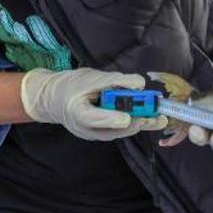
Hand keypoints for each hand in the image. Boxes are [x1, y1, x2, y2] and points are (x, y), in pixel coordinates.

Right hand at [21, 68, 166, 140]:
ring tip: (159, 119)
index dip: (112, 118)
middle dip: (136, 122)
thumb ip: (114, 81)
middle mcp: (85, 129)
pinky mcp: (99, 134)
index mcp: (77, 112)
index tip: (127, 118)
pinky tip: (147, 117)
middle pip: (112, 129)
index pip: (95, 118)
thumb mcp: (90, 77)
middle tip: (155, 118)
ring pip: (118, 132)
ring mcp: (92, 134)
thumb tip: (139, 84)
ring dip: (139, 124)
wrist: (53, 99)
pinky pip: (117, 130)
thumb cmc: (70, 85)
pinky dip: (132, 123)